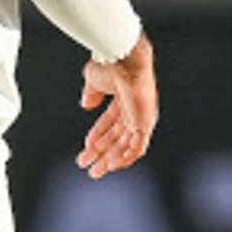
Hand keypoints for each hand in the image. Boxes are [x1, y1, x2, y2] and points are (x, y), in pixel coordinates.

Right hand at [77, 35, 158, 178]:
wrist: (123, 60)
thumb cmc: (111, 63)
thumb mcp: (94, 80)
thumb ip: (91, 94)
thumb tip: (86, 105)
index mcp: (125, 98)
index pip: (111, 123)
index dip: (97, 137)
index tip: (86, 149)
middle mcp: (135, 109)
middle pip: (118, 138)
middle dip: (101, 153)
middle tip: (88, 166)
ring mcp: (142, 117)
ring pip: (127, 146)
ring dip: (111, 160)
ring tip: (96, 171)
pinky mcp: (146, 123)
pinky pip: (137, 147)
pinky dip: (125, 158)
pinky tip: (111, 166)